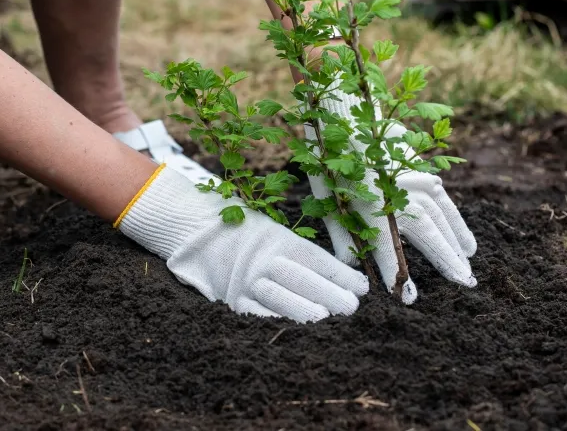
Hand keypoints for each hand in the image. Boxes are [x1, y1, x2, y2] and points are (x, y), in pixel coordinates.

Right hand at [117, 165, 369, 322]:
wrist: (204, 235)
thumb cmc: (255, 240)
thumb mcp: (283, 238)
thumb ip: (313, 260)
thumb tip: (355, 283)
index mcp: (280, 241)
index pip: (316, 259)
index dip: (339, 274)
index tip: (362, 289)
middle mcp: (263, 259)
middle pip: (299, 277)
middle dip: (327, 292)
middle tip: (350, 308)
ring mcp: (246, 280)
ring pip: (276, 297)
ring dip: (302, 310)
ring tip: (323, 320)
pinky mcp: (232, 299)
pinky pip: (254, 313)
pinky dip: (273, 322)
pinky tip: (292, 331)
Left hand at [306, 91, 477, 303]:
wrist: (341, 112)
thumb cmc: (328, 161)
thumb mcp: (326, 201)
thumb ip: (341, 236)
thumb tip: (352, 268)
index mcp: (366, 205)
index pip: (386, 248)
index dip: (397, 275)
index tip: (408, 299)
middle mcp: (393, 192)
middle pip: (427, 232)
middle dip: (447, 260)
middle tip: (466, 285)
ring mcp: (409, 178)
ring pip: (441, 214)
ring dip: (457, 240)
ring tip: (470, 264)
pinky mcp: (417, 167)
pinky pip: (442, 195)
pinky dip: (455, 216)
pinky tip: (463, 234)